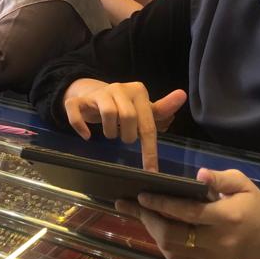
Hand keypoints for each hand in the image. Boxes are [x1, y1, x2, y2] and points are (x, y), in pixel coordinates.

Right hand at [63, 79, 186, 170]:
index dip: (149, 149)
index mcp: (138, 91)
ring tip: (111, 133)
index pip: (147, 123)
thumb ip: (162, 109)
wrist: (91, 93)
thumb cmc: (123, 106)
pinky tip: (86, 136)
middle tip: (124, 137)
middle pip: (128, 117)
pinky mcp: (78, 101)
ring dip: (109, 132)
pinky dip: (81, 127)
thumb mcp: (143, 109)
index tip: (151, 170)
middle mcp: (118, 88)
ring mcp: (98, 94)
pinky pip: (77, 113)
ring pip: (107, 115)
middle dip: (127, 135)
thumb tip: (182, 95)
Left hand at [115, 169, 259, 258]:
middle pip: (174, 237)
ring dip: (153, 233)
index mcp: (228, 218)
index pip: (188, 213)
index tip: (142, 195)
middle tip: (131, 205)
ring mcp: (215, 258)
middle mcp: (220, 242)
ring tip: (141, 215)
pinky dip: (164, 246)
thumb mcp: (241, 182)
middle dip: (148, 220)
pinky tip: (156, 229)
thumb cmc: (255, 201)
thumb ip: (220, 178)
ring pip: (173, 252)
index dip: (161, 205)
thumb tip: (199, 174)